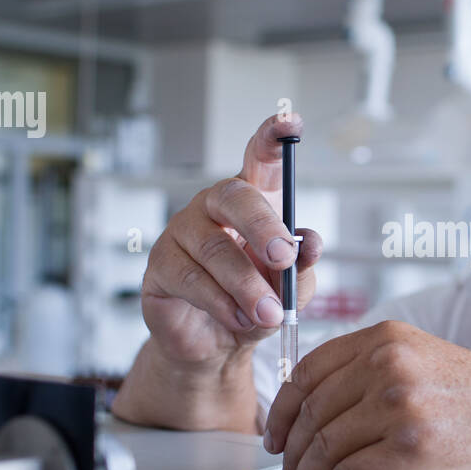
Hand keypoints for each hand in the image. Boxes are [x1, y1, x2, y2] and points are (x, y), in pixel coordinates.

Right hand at [141, 113, 322, 365]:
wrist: (218, 345)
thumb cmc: (256, 303)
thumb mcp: (291, 288)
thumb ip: (302, 266)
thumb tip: (310, 244)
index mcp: (252, 201)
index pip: (260, 158)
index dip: (273, 137)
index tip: (291, 124)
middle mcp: (214, 207)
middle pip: (234, 197)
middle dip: (263, 228)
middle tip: (283, 258)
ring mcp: (182, 232)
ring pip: (215, 249)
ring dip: (248, 285)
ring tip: (269, 313)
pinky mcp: (160, 265)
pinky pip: (191, 280)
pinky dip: (222, 304)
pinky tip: (239, 319)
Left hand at [263, 320, 470, 469]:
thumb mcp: (424, 362)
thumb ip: (372, 373)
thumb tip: (317, 412)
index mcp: (387, 340)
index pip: (308, 372)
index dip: (282, 412)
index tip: (277, 436)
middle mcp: (388, 365)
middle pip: (311, 415)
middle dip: (293, 456)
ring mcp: (399, 405)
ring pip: (325, 448)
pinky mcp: (411, 447)